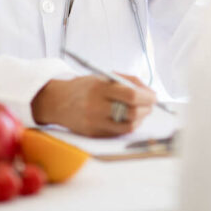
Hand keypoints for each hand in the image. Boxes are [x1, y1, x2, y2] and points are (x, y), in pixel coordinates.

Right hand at [30, 74, 155, 136]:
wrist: (57, 102)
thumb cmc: (85, 87)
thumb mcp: (103, 77)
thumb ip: (127, 81)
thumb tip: (150, 92)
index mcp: (99, 88)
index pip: (130, 95)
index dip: (146, 97)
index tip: (153, 96)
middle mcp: (96, 107)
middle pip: (132, 113)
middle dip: (146, 109)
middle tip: (150, 105)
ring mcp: (94, 123)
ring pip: (128, 126)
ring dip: (140, 119)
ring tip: (140, 111)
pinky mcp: (94, 134)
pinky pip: (119, 133)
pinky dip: (129, 125)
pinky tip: (129, 119)